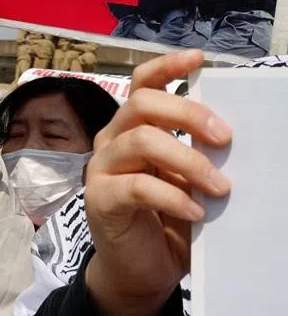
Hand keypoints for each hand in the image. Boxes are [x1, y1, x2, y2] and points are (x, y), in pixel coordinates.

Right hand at [84, 50, 231, 314]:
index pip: (142, 84)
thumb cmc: (166, 219)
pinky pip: (137, 187)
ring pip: (140, 142)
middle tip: (224, 137)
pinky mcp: (100, 199)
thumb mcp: (185, 179)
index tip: (199, 59)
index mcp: (131, 127)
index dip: (167, 66)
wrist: (139, 269)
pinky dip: (173, 197)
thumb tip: (227, 133)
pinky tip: (196, 212)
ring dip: (187, 161)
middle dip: (187, 114)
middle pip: (141, 105)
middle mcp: (111, 140)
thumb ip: (193, 152)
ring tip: (219, 186)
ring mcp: (101, 168)